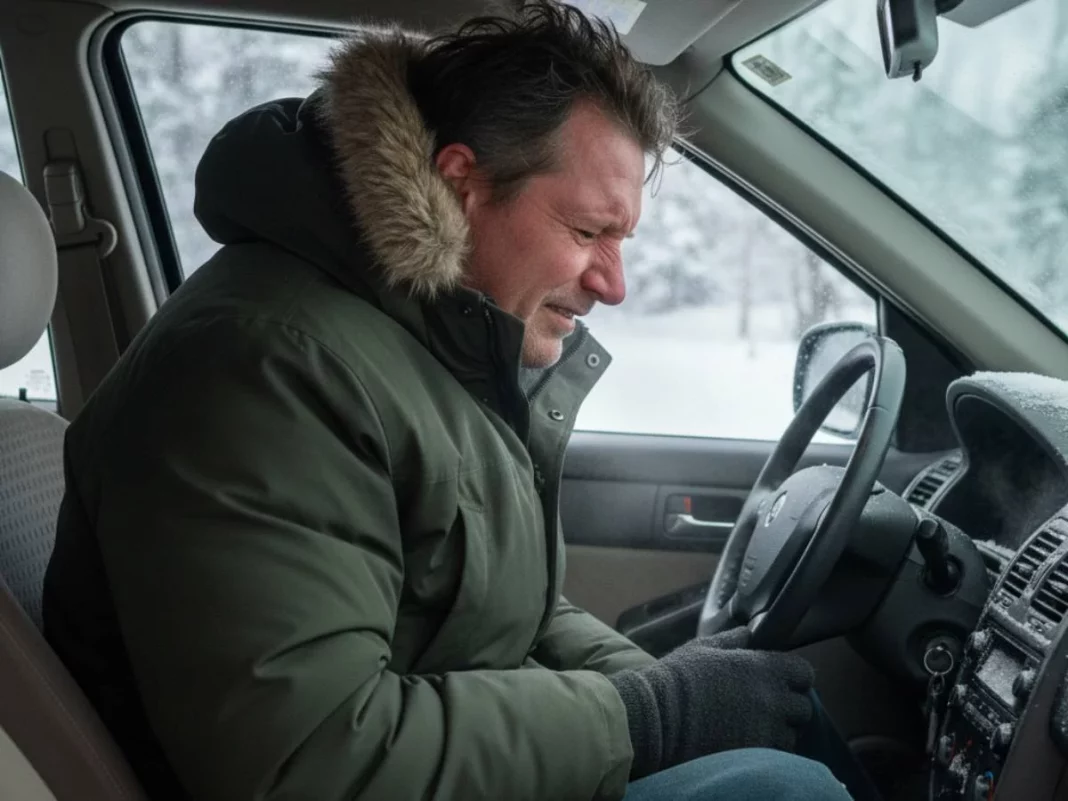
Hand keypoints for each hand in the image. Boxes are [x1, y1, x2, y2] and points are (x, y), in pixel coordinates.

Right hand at [607, 627, 813, 778]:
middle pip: (803, 708)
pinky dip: (765, 749)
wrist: (658, 716)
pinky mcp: (755, 756)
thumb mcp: (703, 648)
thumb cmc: (678, 677)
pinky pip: (774, 755)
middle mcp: (772, 700)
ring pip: (791, 736)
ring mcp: (766, 731)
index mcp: (763, 668)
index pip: (805, 673)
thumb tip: (749, 632)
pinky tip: (745, 741)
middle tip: (767, 706)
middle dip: (789, 707)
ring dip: (779, 732)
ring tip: (755, 727)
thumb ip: (733, 640)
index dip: (795, 676)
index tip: (782, 679)